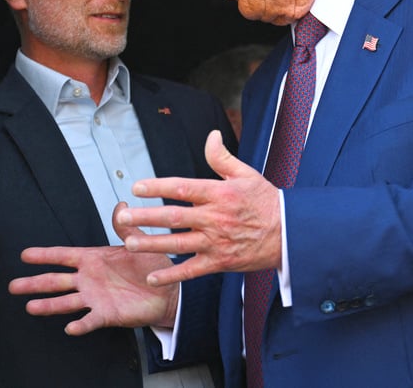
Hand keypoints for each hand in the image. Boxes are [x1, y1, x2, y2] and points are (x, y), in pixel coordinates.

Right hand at [7, 202, 178, 334]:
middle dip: (35, 283)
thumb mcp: (137, 243)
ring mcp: (95, 298)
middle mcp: (89, 279)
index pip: (64, 256)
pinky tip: (70, 327)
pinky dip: (80, 325)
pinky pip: (90, 320)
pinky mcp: (106, 315)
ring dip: (48, 305)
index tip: (25, 255)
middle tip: (14, 285)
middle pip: (56, 281)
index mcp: (93, 260)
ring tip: (31, 306)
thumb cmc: (151, 266)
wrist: (167, 291)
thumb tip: (121, 206)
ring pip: (66, 302)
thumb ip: (125, 227)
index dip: (45, 255)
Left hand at [115, 129, 282, 285]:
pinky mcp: (220, 262)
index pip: (182, 187)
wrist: (289, 233)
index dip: (157, 187)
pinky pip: (191, 270)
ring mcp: (216, 242)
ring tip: (129, 241)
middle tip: (123, 216)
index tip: (137, 187)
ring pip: (178, 243)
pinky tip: (153, 276)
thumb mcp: (247, 174)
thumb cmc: (266, 202)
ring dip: (152, 243)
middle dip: (145, 216)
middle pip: (174, 217)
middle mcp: (215, 218)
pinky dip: (171, 274)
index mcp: (220, 194)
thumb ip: (222, 158)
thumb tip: (211, 136)